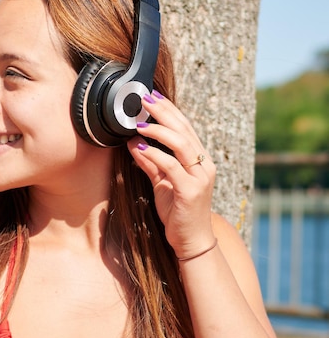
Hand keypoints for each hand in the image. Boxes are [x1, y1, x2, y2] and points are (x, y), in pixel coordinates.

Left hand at [127, 91, 216, 259]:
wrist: (191, 241)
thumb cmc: (177, 211)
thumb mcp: (161, 182)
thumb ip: (150, 163)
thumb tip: (133, 143)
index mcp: (200, 160)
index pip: (185, 127)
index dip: (169, 109)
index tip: (152, 96)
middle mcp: (204, 165)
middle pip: (184, 130)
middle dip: (164, 112)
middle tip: (145, 99)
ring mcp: (200, 177)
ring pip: (181, 145)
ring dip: (158, 131)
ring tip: (139, 123)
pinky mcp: (191, 191)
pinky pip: (172, 167)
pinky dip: (155, 155)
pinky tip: (139, 148)